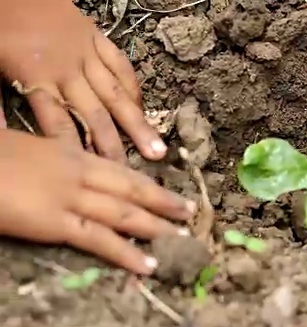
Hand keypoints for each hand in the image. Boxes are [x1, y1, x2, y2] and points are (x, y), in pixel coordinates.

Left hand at [0, 0, 164, 161]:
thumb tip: (2, 141)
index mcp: (36, 78)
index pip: (60, 123)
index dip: (77, 150)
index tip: (94, 174)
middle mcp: (68, 70)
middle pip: (96, 114)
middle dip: (115, 145)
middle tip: (135, 173)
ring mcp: (87, 53)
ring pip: (116, 94)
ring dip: (137, 123)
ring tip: (157, 148)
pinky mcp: (96, 38)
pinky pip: (121, 65)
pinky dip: (133, 87)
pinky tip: (143, 107)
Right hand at [0, 130, 195, 273]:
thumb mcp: (25, 150)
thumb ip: (50, 160)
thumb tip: (64, 171)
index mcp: (68, 153)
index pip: (119, 171)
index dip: (148, 183)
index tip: (169, 191)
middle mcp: (77, 172)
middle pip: (132, 189)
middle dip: (164, 202)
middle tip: (190, 213)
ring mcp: (68, 196)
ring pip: (124, 213)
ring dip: (157, 227)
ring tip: (181, 240)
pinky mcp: (53, 221)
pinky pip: (99, 239)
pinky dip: (126, 252)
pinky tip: (147, 263)